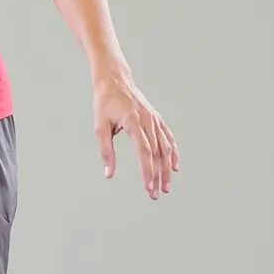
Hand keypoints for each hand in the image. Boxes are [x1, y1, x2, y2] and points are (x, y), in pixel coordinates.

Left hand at [93, 72, 178, 198]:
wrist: (115, 79)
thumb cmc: (104, 102)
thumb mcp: (100, 126)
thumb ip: (105, 151)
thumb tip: (108, 174)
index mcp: (133, 121)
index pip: (144, 151)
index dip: (147, 171)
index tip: (148, 187)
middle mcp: (148, 120)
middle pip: (157, 153)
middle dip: (158, 176)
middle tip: (156, 194)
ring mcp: (154, 119)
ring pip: (165, 148)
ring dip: (166, 169)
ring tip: (166, 187)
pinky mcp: (156, 119)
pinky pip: (168, 138)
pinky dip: (172, 153)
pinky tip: (174, 167)